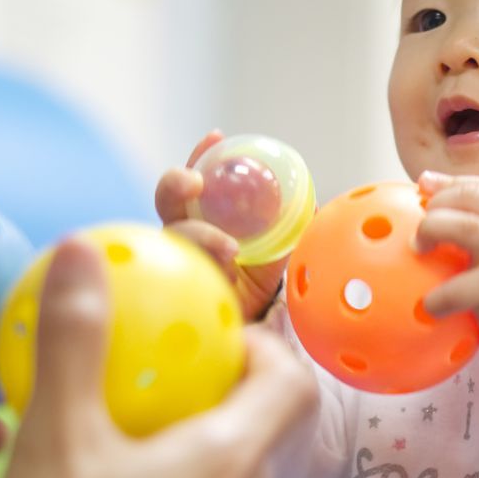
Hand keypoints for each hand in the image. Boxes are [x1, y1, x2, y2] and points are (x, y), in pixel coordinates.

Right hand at [0, 240, 316, 477]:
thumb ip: (76, 339)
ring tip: (134, 476)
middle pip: (267, 442)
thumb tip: (86, 250)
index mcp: (232, 460)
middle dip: (226, 413)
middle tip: (161, 405)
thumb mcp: (56, 437)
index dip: (263, 351)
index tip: (211, 346)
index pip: (291, 381)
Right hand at [154, 130, 287, 323]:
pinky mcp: (171, 299)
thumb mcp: (278, 258)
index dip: (201, 157)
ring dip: (199, 237)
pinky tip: (222, 282)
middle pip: (166, 204)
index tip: (217, 137)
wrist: (251, 340)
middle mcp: (182, 240)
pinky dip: (196, 277)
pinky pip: (173, 283)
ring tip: (230, 248)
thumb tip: (312, 203)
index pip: (194, 183)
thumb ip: (290, 231)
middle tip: (195, 182)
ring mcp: (173, 267)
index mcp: (204, 222)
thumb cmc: (258, 292)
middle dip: (175, 185)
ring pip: (171, 242)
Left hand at [414, 171, 478, 338]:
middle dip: (438, 202)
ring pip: (466, 227)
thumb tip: (441, 221)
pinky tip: (429, 305)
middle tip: (422, 225)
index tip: (424, 183)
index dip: (450, 182)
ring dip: (433, 230)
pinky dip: (438, 297)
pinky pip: (459, 289)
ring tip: (419, 249)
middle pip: (470, 197)